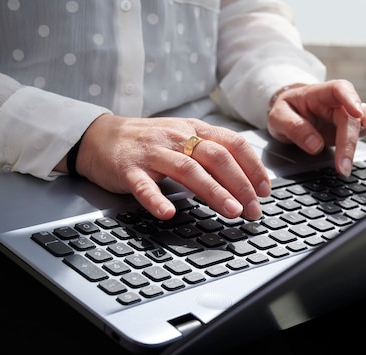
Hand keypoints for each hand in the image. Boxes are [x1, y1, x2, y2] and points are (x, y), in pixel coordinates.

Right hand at [63, 114, 270, 220]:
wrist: (100, 136)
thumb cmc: (150, 142)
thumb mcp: (185, 139)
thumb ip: (213, 154)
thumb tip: (248, 179)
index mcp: (195, 130)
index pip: (233, 144)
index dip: (253, 167)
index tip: (265, 190)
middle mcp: (178, 138)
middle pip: (216, 157)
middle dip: (240, 184)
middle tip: (253, 210)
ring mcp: (153, 152)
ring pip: (188, 170)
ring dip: (213, 191)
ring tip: (231, 211)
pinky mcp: (129, 169)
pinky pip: (144, 185)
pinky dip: (156, 199)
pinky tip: (168, 212)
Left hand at [266, 79, 365, 175]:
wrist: (291, 110)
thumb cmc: (286, 110)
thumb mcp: (279, 117)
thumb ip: (295, 128)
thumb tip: (315, 144)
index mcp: (323, 92)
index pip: (340, 90)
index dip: (349, 100)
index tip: (355, 113)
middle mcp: (343, 101)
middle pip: (356, 116)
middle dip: (354, 140)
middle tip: (346, 165)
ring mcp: (353, 114)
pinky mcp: (358, 126)